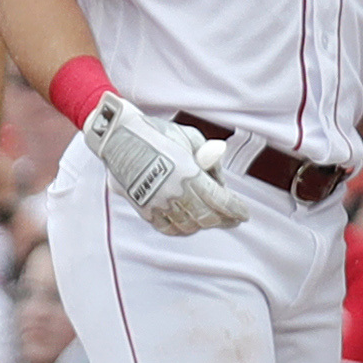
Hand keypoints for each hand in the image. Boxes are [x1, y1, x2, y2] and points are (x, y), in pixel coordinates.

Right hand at [83, 93, 248, 236]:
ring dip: (203, 225)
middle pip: (206, 217)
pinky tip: (189, 225)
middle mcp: (174, 193)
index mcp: (189, 174)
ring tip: (211, 220)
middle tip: (232, 220)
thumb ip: (209, 159)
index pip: (220, 201)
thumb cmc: (156, 132)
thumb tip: (219, 181)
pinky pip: (167, 228)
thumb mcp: (190, 138)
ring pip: (188, 226)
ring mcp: (158, 203)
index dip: (235, 210)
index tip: (243, 214)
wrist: (118, 136)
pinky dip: (182, 229)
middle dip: (223, 220)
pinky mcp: (144, 208)